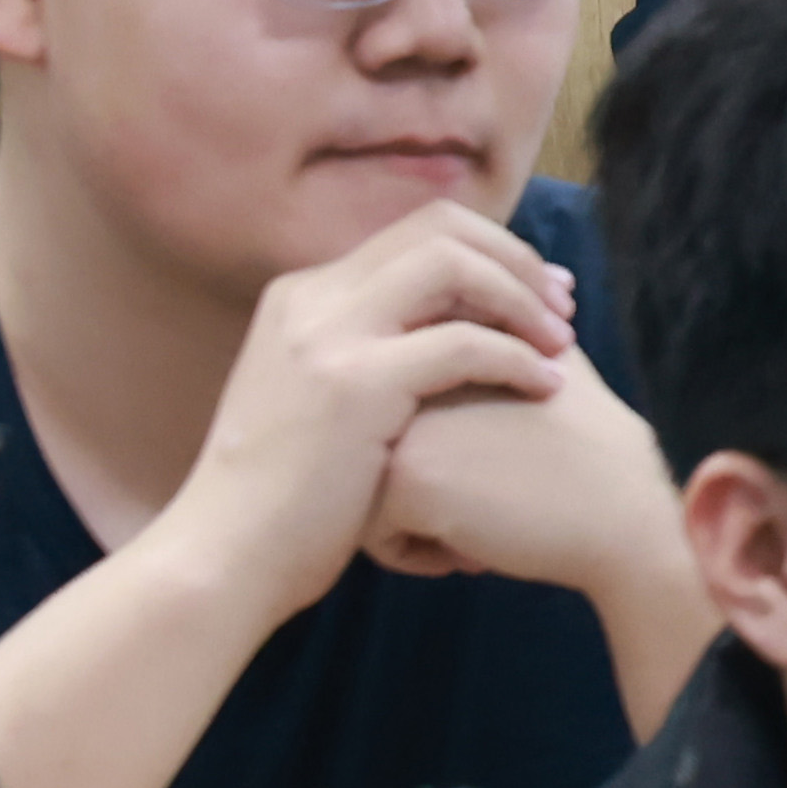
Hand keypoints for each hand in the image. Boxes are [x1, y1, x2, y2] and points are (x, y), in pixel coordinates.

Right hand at [176, 205, 583, 635]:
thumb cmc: (282, 499)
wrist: (223, 557)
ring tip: (561, 342)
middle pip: (439, 230)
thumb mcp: (314, 402)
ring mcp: (328, 337)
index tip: (541, 290)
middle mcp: (311, 301)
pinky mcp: (355, 385)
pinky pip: (464, 343)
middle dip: (516, 260)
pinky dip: (517, 358)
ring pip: (453, 266)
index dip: (491, 251)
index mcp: (302, 297)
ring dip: (522, 298)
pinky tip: (547, 388)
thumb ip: (364, 355)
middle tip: (563, 305)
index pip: (414, 233)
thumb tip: (438, 336)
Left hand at [368, 343, 684, 601]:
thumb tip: (504, 305)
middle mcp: (413, 368)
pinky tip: (474, 549)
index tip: (499, 467)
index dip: (444, 451)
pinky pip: (371, 531)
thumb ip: (512, 330)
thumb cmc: (596, 453)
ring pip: (362, 489)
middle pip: (368, 445)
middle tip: (496, 497)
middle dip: (424, 482)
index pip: (393, 409)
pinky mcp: (402, 478)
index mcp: (441, 335)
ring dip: (416, 521)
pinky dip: (419, 552)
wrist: (627, 516)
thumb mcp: (555, 364)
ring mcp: (401, 419)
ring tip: (485, 524)